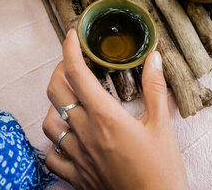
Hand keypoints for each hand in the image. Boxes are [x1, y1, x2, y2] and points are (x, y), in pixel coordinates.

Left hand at [42, 30, 188, 189]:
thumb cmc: (161, 170)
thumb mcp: (162, 125)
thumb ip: (155, 88)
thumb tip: (154, 58)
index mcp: (105, 117)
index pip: (77, 74)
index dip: (69, 50)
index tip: (71, 35)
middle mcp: (85, 133)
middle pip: (55, 93)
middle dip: (59, 71)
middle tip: (72, 65)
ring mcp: (77, 156)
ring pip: (48, 122)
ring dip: (54, 105)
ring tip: (69, 99)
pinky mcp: (75, 176)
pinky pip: (51, 156)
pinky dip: (53, 142)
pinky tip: (65, 137)